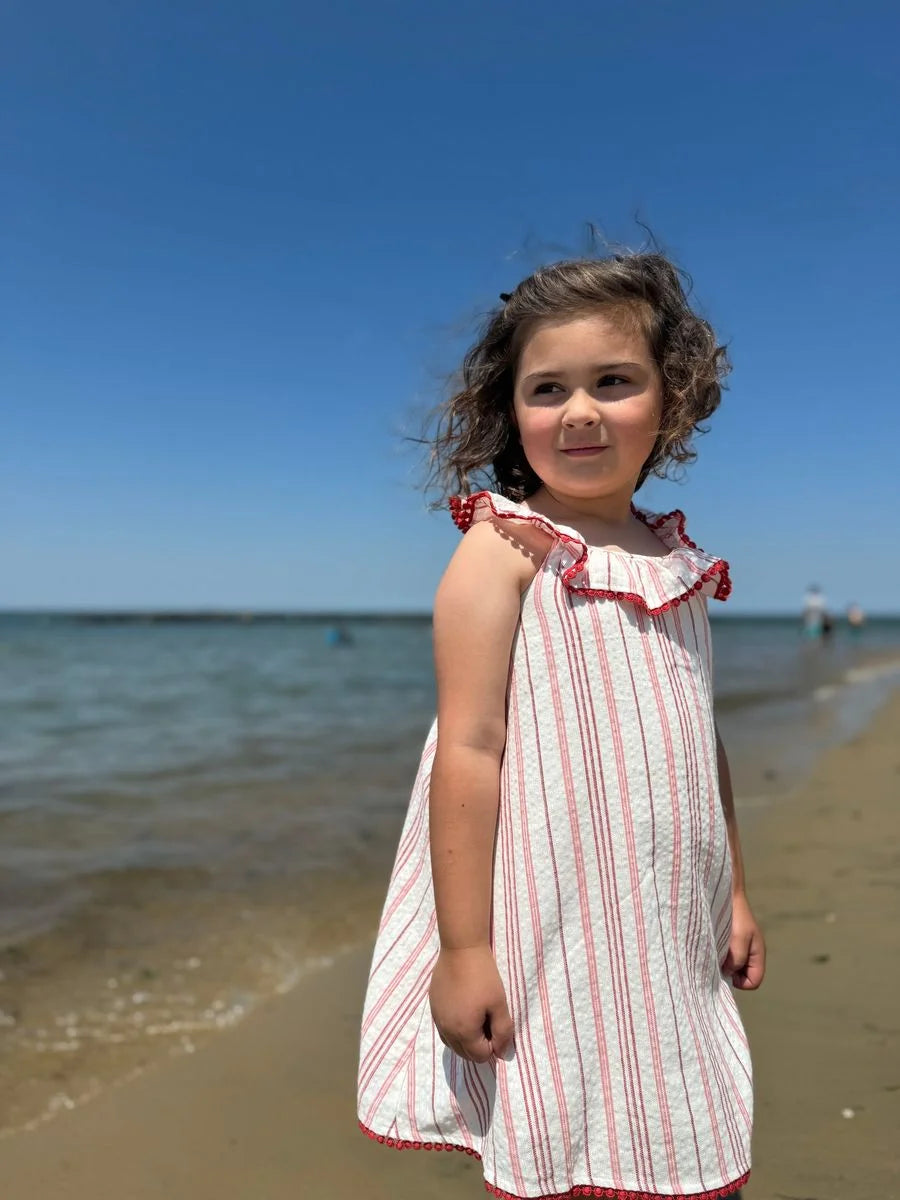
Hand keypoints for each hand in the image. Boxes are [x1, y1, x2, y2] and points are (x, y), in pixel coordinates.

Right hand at [429, 945, 513, 1062]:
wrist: (461, 949)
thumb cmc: (484, 977)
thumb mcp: (499, 1004)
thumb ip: (503, 1032)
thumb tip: (501, 1053)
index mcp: (463, 1032)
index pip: (480, 1056)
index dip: (493, 1045)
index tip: (497, 1025)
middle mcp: (446, 1030)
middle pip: (464, 1054)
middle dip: (479, 1046)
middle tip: (488, 1022)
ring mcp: (436, 1018)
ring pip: (452, 1043)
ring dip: (465, 1039)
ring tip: (477, 1018)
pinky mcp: (432, 1007)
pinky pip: (443, 1029)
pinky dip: (454, 1029)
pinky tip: (463, 1011)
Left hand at [723, 893, 765, 989]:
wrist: (725, 892)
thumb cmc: (735, 914)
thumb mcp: (738, 938)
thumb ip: (737, 958)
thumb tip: (729, 973)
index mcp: (757, 953)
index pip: (754, 981)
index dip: (740, 982)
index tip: (726, 970)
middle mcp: (750, 952)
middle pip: (743, 976)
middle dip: (731, 973)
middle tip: (718, 960)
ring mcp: (740, 946)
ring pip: (734, 967)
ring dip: (723, 963)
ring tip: (714, 951)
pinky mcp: (730, 940)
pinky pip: (726, 956)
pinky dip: (719, 955)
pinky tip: (712, 945)